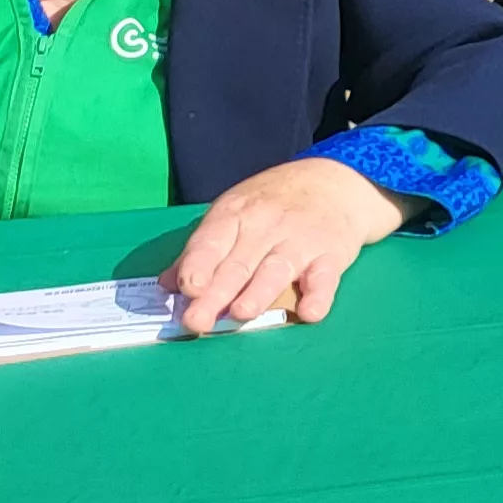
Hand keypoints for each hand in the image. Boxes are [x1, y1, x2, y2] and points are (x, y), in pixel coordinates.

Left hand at [163, 157, 404, 337]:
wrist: (337, 181)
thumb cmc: (274, 203)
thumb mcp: (235, 212)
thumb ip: (203, 249)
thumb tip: (165, 284)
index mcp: (236, 214)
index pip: (212, 241)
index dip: (198, 265)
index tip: (186, 289)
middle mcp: (267, 226)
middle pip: (238, 264)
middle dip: (216, 293)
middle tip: (196, 321)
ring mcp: (301, 240)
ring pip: (277, 269)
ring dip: (259, 292)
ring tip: (241, 313)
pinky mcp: (332, 254)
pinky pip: (325, 277)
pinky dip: (319, 295)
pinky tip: (309, 311)